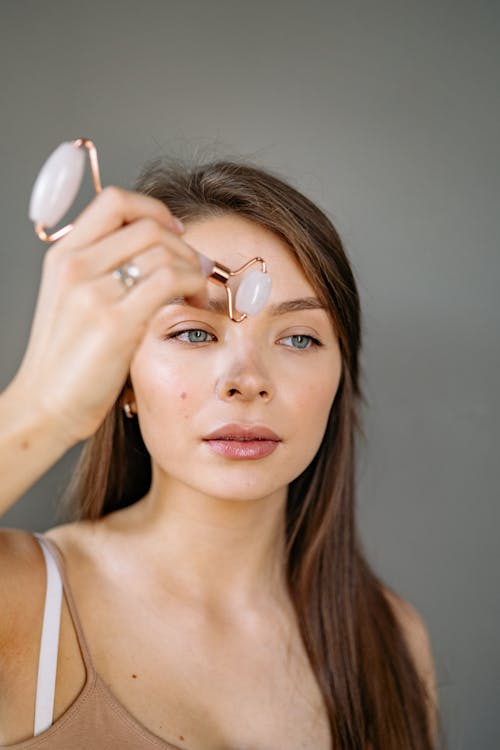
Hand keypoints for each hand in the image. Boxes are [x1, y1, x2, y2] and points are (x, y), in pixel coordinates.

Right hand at [13, 186, 207, 443]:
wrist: (45, 405)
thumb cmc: (67, 361)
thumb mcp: (72, 301)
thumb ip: (103, 271)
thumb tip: (157, 251)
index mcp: (64, 255)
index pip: (115, 201)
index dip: (154, 210)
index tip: (175, 232)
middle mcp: (75, 265)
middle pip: (148, 225)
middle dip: (183, 244)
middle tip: (197, 269)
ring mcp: (93, 291)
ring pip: (164, 251)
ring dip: (193, 268)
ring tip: (197, 293)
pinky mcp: (115, 321)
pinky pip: (171, 280)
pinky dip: (194, 286)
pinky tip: (194, 305)